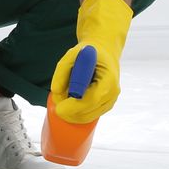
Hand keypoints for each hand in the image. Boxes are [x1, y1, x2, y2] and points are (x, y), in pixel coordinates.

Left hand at [50, 0, 132, 124]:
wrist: (104, 52)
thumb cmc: (89, 52)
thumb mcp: (73, 54)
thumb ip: (62, 71)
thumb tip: (56, 91)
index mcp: (109, 79)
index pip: (91, 99)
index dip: (73, 107)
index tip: (58, 108)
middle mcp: (113, 93)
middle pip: (88, 112)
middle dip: (69, 111)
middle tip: (55, 101)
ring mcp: (110, 101)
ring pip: (87, 117)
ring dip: (71, 112)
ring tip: (64, 96)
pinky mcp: (105, 106)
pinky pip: (88, 116)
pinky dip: (77, 112)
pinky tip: (71, 101)